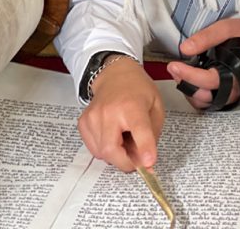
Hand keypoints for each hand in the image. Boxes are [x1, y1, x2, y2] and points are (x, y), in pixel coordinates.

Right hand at [78, 57, 163, 172]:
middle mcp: (109, 111)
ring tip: (125, 138)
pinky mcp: (83, 122)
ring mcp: (93, 117)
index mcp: (132, 105)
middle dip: (125, 163)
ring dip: (117, 155)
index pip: (138, 129)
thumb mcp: (156, 107)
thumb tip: (145, 162)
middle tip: (136, 158)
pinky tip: (113, 135)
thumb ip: (152, 135)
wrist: (115, 75)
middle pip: (111, 150)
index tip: (149, 163)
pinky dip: (105, 149)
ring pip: (102, 153)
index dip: (144, 148)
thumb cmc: (138, 91)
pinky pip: (94, 149)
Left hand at [167, 18, 239, 109]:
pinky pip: (206, 102)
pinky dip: (193, 94)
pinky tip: (187, 79)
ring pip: (204, 103)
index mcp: (236, 72)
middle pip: (205, 97)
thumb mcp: (228, 28)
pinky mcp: (223, 95)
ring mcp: (228, 94)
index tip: (175, 65)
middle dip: (185, 84)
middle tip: (174, 68)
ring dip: (188, 90)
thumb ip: (206, 37)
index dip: (190, 75)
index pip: (210, 80)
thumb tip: (185, 48)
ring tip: (179, 73)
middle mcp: (233, 88)